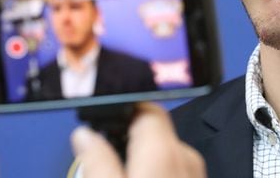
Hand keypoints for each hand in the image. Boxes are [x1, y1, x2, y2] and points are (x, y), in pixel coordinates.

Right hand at [71, 102, 205, 177]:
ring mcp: (196, 174)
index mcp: (164, 150)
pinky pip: (173, 170)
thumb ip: (97, 162)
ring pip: (162, 154)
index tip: (100, 124)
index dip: (120, 112)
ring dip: (141, 161)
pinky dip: (155, 174)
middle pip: (153, 131)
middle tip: (101, 160)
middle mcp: (187, 156)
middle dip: (127, 140)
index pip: (146, 108)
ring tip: (118, 174)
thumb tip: (84, 134)